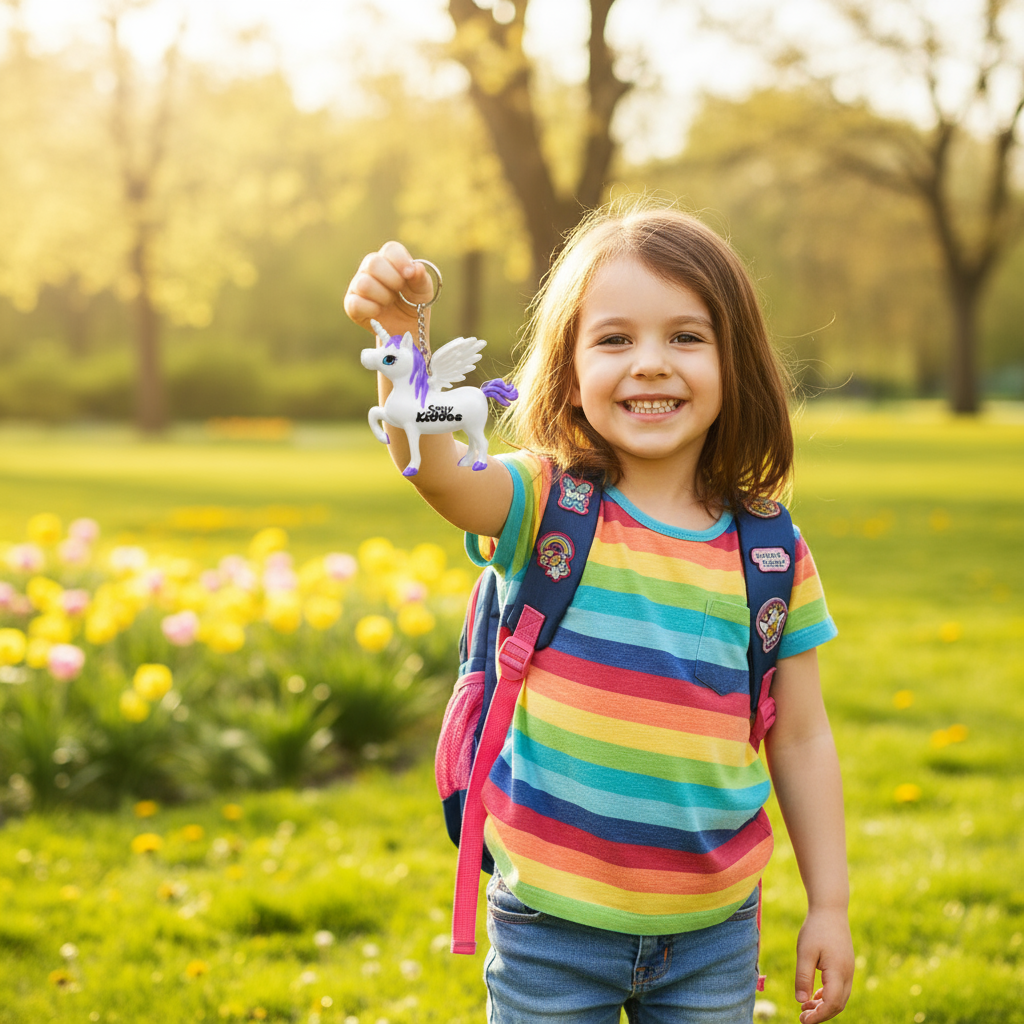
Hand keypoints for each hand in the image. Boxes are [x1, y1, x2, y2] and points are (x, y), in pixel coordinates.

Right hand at [343, 241, 435, 341]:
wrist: (407, 330)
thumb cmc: (414, 305)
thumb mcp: (423, 292)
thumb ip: (421, 279)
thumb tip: (416, 268)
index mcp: (389, 260)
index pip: (390, 249)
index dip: (400, 261)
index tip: (409, 275)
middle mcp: (370, 268)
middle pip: (373, 262)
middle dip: (392, 280)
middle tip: (399, 292)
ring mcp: (357, 285)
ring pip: (364, 283)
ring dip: (382, 297)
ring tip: (389, 302)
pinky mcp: (350, 304)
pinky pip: (356, 304)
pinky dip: (371, 310)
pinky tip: (378, 312)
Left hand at [794, 906, 853, 1022]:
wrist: (830, 909)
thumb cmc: (816, 929)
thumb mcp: (804, 952)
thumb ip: (803, 978)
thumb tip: (801, 1002)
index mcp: (838, 972)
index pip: (831, 1004)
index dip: (818, 1016)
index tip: (802, 1021)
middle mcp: (847, 974)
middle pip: (837, 1005)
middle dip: (821, 1014)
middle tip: (802, 1017)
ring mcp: (848, 971)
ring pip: (840, 998)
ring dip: (824, 1006)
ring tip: (805, 1008)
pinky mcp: (845, 966)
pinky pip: (839, 989)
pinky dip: (828, 996)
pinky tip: (814, 996)